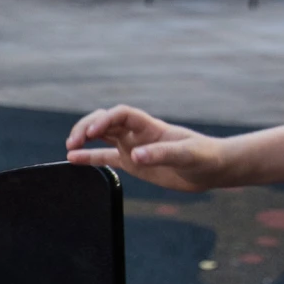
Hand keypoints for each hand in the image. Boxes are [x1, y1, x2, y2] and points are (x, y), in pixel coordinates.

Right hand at [64, 105, 229, 192]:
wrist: (213, 169)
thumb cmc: (205, 156)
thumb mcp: (187, 155)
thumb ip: (162, 154)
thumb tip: (135, 156)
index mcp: (150, 126)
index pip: (120, 114)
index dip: (104, 120)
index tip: (93, 133)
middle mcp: (138, 133)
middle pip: (105, 121)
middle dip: (87, 127)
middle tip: (75, 140)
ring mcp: (133, 147)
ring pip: (102, 135)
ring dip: (85, 137)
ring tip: (70, 146)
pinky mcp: (133, 163)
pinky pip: (105, 158)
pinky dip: (89, 158)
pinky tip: (73, 159)